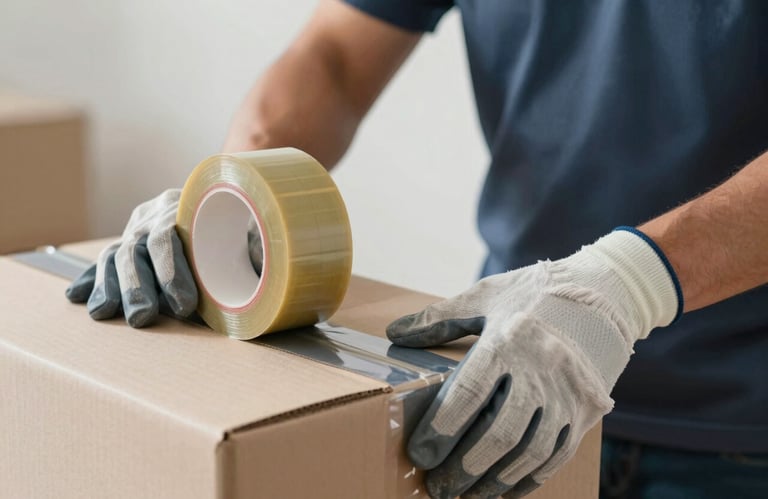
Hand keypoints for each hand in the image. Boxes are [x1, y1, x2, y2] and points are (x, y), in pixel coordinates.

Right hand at [65, 189, 263, 326]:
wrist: (222, 202)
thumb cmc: (239, 224)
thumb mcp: (249, 227)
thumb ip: (253, 241)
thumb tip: (262, 257)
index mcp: (184, 206)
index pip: (170, 236)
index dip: (174, 271)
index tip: (186, 305)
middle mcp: (154, 215)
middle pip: (137, 248)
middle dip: (138, 286)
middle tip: (144, 316)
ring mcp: (136, 229)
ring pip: (115, 255)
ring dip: (111, 287)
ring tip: (105, 313)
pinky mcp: (125, 245)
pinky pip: (103, 262)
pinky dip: (92, 280)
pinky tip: (78, 297)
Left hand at [387, 229, 679, 497]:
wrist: (602, 297)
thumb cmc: (532, 295)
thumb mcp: (484, 297)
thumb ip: (438, 318)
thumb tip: (394, 333)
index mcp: (509, 340)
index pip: (470, 392)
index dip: (442, 428)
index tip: (420, 454)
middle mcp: (541, 369)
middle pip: (501, 431)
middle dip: (465, 465)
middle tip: (438, 486)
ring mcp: (567, 393)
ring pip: (531, 450)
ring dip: (496, 479)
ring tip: (467, 494)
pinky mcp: (586, 410)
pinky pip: (557, 454)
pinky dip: (530, 477)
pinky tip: (505, 488)